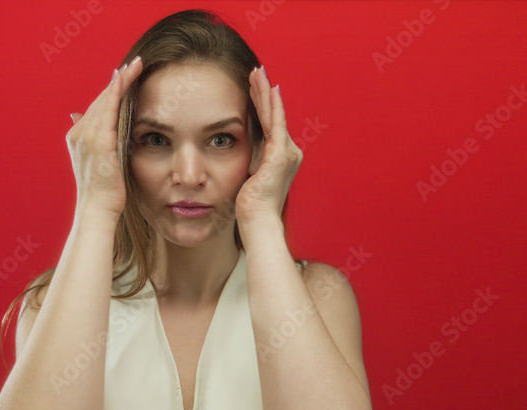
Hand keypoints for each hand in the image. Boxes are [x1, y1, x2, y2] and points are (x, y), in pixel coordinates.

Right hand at [67, 56, 142, 218]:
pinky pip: (109, 110)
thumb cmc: (102, 192)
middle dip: (118, 81)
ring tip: (136, 66)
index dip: (112, 91)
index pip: (98, 108)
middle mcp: (79, 133)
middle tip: (135, 64)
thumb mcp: (99, 164)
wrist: (97, 211)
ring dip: (121, 81)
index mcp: (78, 138)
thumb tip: (84, 122)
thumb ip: (96, 143)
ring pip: (106, 100)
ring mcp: (87, 137)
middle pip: (101, 100)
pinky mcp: (99, 142)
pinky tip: (126, 80)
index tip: (125, 77)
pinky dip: (117, 93)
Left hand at [235, 65, 302, 224]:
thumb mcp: (248, 176)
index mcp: (281, 157)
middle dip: (263, 92)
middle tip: (255, 71)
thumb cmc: (250, 206)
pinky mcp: (281, 155)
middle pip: (274, 114)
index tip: (252, 86)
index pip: (270, 123)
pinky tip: (268, 88)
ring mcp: (287, 152)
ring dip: (265, 92)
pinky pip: (276, 123)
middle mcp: (289, 152)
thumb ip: (249, 159)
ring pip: (275, 114)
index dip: (261, 103)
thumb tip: (237, 147)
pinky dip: (272, 105)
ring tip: (257, 72)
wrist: (258, 221)